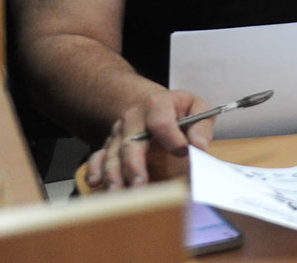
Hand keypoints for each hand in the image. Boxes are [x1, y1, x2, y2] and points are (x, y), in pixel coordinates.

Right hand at [83, 89, 213, 191]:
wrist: (155, 107)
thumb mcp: (198, 110)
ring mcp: (120, 132)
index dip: (171, 137)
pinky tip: (96, 182)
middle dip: (134, 164)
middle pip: (131, 141)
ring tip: (119, 193)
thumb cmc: (180, 112)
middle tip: (140, 184)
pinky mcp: (111, 145)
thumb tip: (198, 146)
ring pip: (113, 153)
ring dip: (114, 174)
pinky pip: (98, 156)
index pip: (161, 121)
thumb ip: (201, 127)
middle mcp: (134, 117)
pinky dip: (95, 169)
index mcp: (158, 103)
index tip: (183, 152)